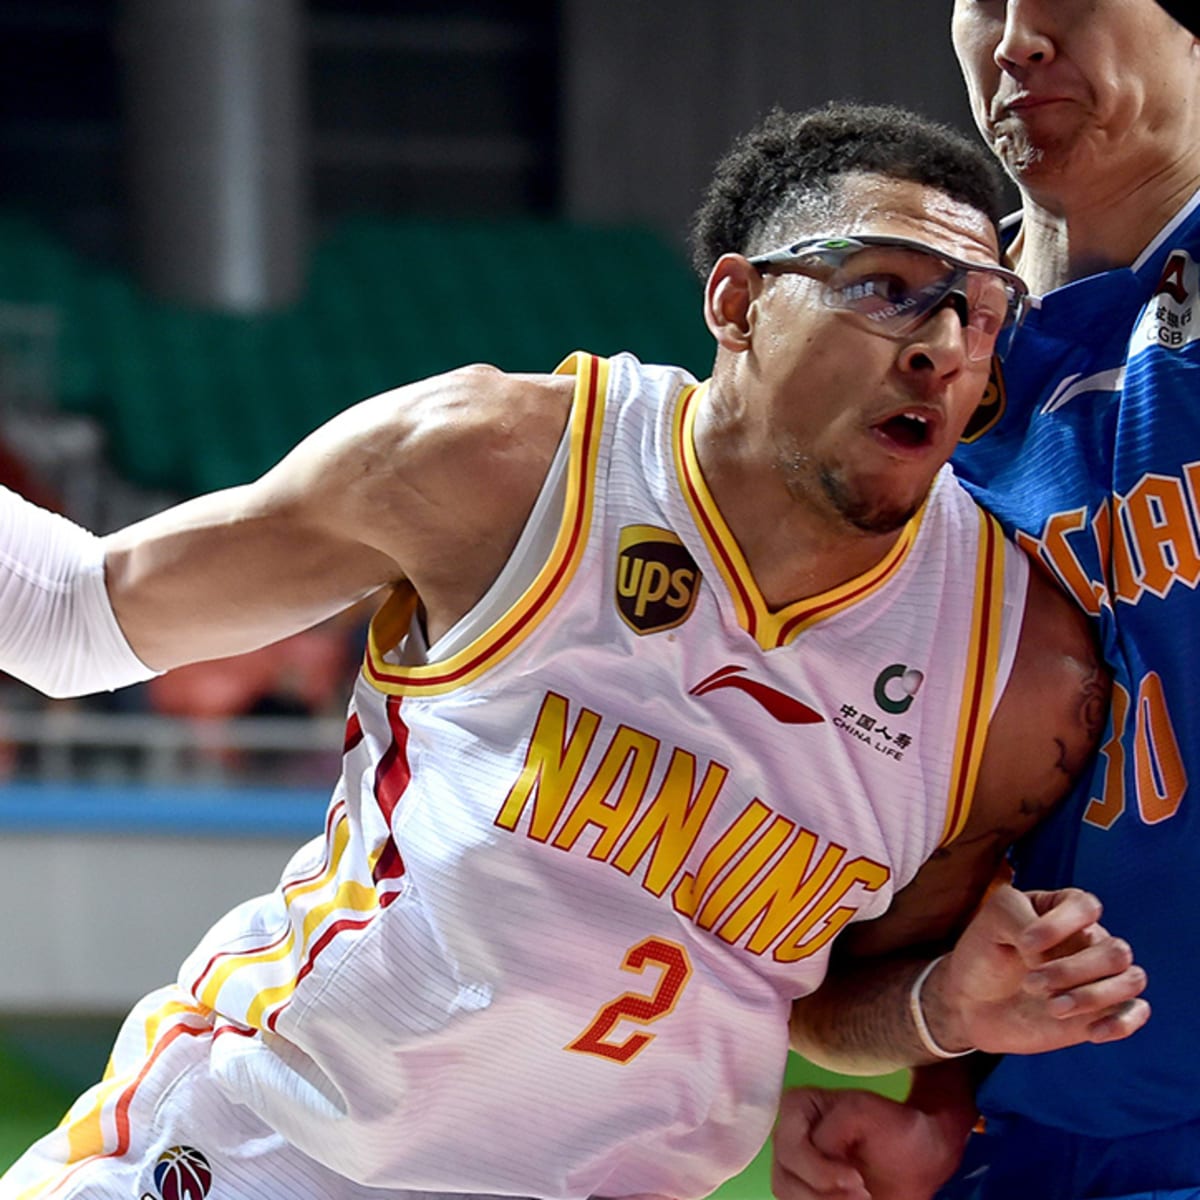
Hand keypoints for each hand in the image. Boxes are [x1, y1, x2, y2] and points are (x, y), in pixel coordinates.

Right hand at [772, 1086, 968, 1199]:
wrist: (919, 1157)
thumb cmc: (895, 1127)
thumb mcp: (866, 1111)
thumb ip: (834, 1127)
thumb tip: (820, 1155)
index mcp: (796, 1109)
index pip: (790, 1149)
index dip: (820, 1171)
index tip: (858, 1181)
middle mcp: (786, 1140)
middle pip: (784, 1181)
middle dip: (823, 1196)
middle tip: (865, 1197)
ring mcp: (793, 1170)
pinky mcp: (806, 1193)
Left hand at [925, 884, 1149, 1054]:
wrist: (971, 1002)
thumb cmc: (982, 953)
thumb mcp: (991, 921)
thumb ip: (1024, 922)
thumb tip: (1053, 955)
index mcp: (1062, 910)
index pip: (1085, 905)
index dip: (1061, 924)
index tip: (1024, 944)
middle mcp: (1088, 939)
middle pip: (1115, 949)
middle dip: (1073, 969)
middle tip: (1030, 984)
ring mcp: (1099, 976)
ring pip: (1131, 979)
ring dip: (1093, 996)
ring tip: (1052, 1007)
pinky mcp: (1102, 1011)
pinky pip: (1136, 1012)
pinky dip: (1121, 1023)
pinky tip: (1090, 1032)